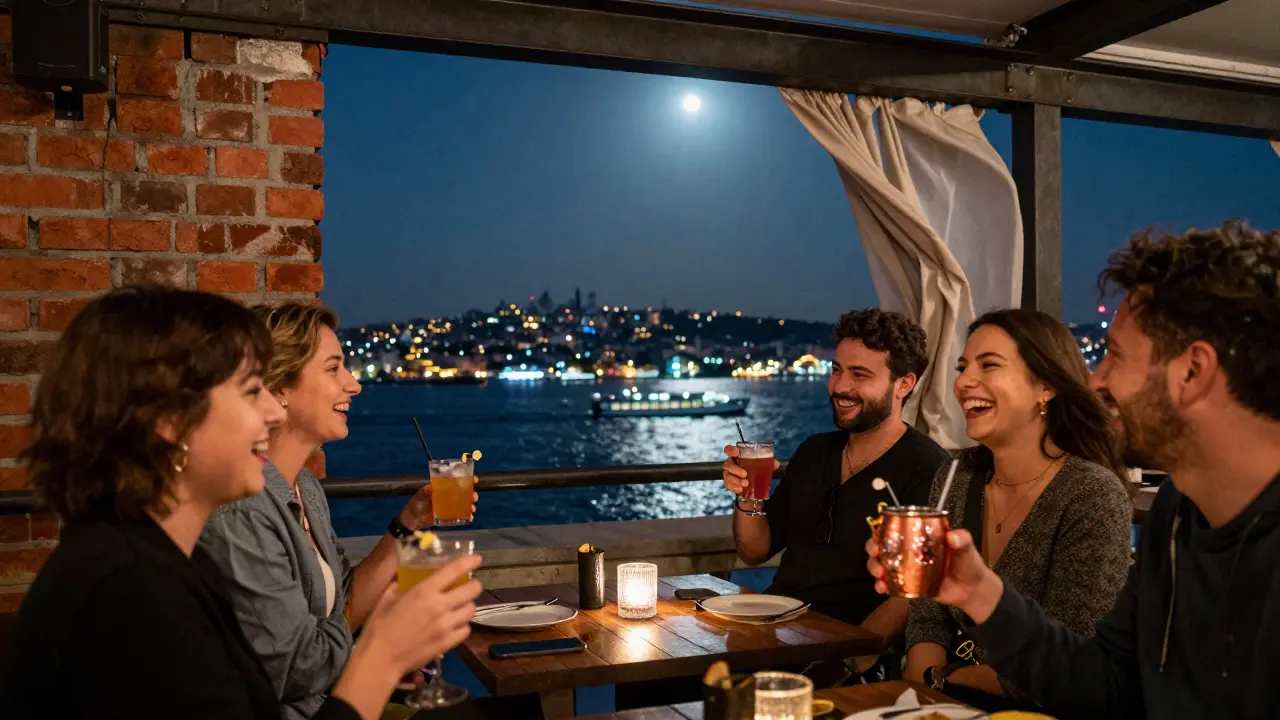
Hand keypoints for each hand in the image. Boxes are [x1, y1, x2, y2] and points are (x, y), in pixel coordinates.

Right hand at [360, 553, 482, 672]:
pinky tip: (455, 625)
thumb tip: (404, 581)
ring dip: (468, 605)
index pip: (454, 570)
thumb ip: (399, 587)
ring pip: (471, 610)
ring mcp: (446, 625)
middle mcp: (439, 605)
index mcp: (423, 591)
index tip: (477, 558)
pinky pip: (466, 629)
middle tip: (469, 586)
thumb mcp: (386, 599)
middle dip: (473, 586)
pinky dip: (463, 625)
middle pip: (472, 590)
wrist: (381, 660)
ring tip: (460, 606)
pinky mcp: (448, 643)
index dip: (469, 562)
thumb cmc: (379, 628)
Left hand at [399, 476, 479, 528]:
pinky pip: (461, 515)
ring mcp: (449, 506)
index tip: (474, 479)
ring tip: (472, 508)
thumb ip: (425, 492)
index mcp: (442, 488)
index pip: (456, 481)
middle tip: (473, 497)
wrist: (413, 520)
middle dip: (471, 494)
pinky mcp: (449, 516)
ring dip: (471, 505)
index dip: (466, 479)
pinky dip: (467, 516)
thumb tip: (430, 487)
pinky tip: (470, 518)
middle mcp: (448, 496)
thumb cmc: (416, 505)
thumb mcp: (419, 497)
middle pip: (464, 493)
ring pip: (464, 504)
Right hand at [721, 445, 778, 495]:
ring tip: (746, 483)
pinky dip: (734, 487)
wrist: (753, 485)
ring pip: (727, 476)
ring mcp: (729, 474)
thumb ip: (769, 463)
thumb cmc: (756, 471)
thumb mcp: (764, 466)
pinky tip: (741, 489)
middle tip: (745, 474)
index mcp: (737, 457)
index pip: (729, 450)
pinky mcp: (729, 483)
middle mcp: (731, 464)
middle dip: (735, 469)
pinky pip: (728, 485)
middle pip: (727, 464)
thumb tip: (776, 464)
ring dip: (736, 480)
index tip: (737, 452)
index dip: (731, 450)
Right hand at [865, 529, 1003, 622]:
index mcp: (918, 537)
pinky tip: (882, 588)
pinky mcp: (907, 586)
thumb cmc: (968, 563)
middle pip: (882, 546)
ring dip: (874, 567)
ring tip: (879, 574)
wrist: (972, 590)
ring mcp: (906, 569)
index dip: (882, 529)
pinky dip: (882, 586)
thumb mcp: (966, 547)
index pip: (895, 529)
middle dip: (872, 548)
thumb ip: (962, 540)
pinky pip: (890, 585)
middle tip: (875, 553)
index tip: (878, 534)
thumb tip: (952, 536)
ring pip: (882, 565)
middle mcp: (908, 551)